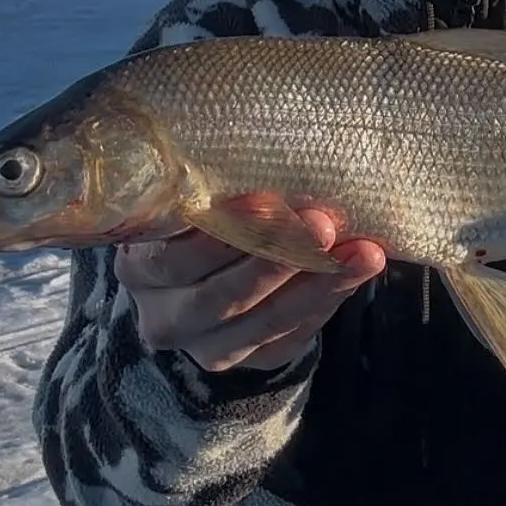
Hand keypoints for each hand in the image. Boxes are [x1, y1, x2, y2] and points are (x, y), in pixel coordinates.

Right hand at [116, 207, 385, 371]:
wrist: (200, 276)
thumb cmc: (200, 216)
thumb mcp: (190, 198)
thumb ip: (211, 183)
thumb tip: (267, 143)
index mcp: (141, 268)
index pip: (176, 259)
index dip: (224, 232)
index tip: (266, 198)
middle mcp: (166, 317)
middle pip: (223, 296)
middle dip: (280, 257)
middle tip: (324, 222)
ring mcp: (207, 348)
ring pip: (266, 321)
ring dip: (320, 282)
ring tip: (364, 251)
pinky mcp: (249, 362)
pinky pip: (291, 336)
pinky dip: (328, 301)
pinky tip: (358, 270)